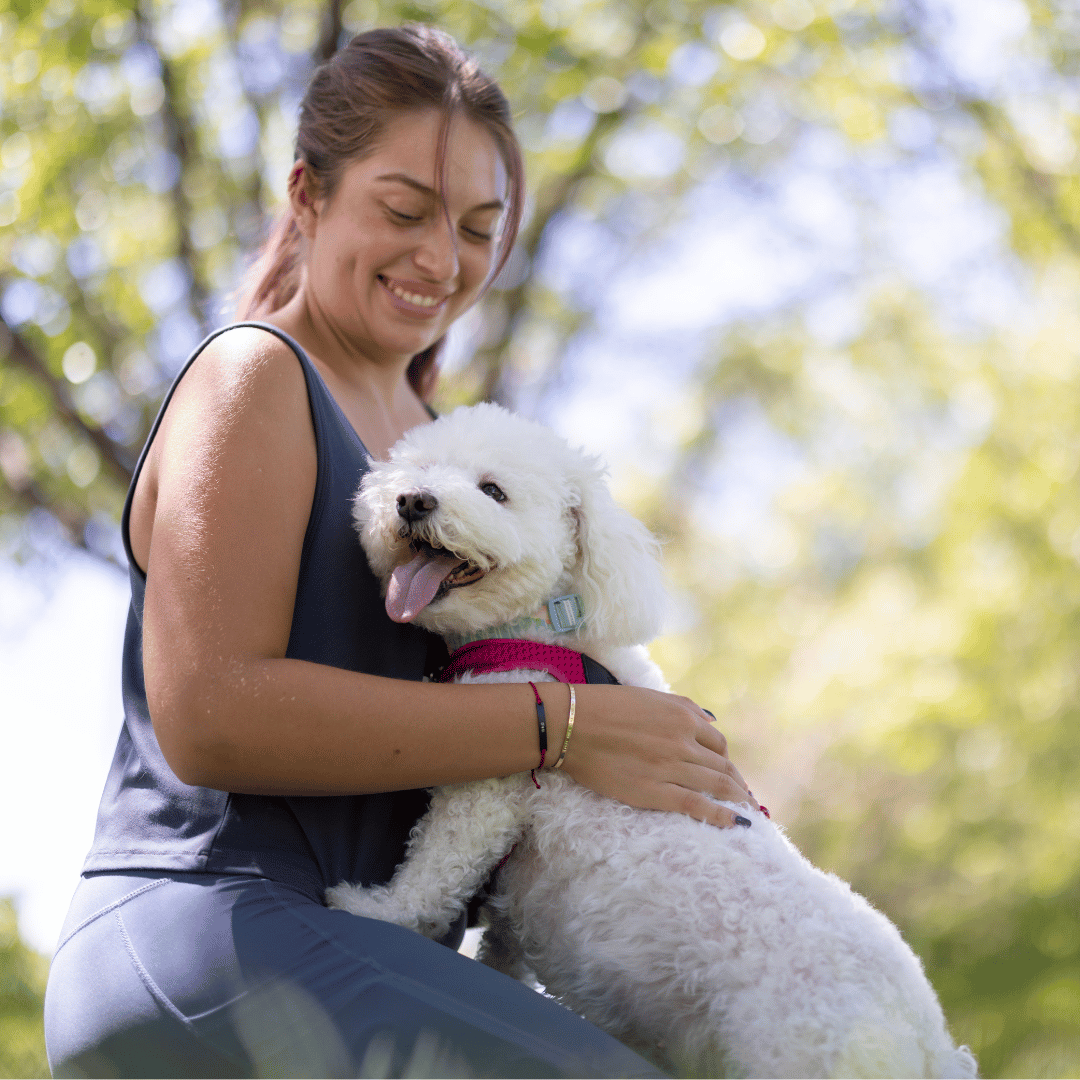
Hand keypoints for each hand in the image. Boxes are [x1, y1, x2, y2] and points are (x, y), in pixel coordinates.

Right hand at [558, 685, 760, 828]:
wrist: (570, 724)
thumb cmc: (603, 706)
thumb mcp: (649, 696)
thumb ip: (682, 708)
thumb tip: (709, 722)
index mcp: (682, 716)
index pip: (717, 743)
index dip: (724, 759)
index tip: (725, 772)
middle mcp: (682, 741)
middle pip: (723, 766)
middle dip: (737, 783)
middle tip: (744, 797)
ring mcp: (670, 767)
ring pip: (717, 786)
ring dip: (737, 799)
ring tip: (748, 812)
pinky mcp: (654, 792)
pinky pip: (697, 805)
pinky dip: (721, 815)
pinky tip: (737, 824)